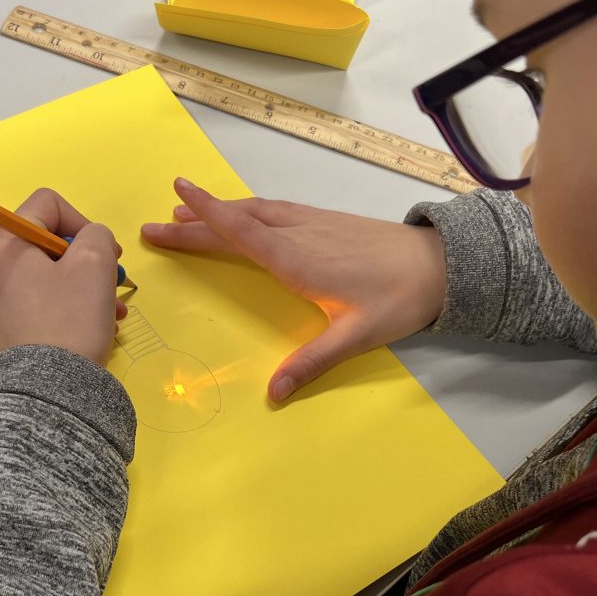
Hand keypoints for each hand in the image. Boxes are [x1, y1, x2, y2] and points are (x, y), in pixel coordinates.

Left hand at [0, 188, 127, 365]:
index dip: (84, 222)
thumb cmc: (70, 319)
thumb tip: (91, 240)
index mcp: (3, 242)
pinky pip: (31, 300)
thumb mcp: (96, 264)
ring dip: (78, 285)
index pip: (48, 204)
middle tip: (111, 284)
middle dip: (84, 260)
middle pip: (43, 242)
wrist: (46, 391)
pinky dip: (59, 305)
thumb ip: (97, 235)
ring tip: (108, 311)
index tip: (106, 254)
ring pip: (41, 274)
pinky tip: (85, 326)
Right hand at [141, 178, 446, 401]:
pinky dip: (249, 207)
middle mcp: (300, 234)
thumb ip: (311, 363)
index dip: (205, 218)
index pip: (241, 234)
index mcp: (298, 260)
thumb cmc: (399, 300)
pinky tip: (245, 211)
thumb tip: (274, 394)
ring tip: (187, 209)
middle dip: (196, 218)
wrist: (440, 265)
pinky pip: (277, 208)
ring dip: (222, 209)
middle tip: (156, 221)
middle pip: (239, 221)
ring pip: (257, 210)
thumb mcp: (355, 337)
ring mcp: (314, 222)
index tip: (173, 201)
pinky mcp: (327, 220)